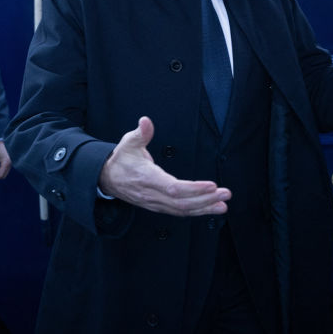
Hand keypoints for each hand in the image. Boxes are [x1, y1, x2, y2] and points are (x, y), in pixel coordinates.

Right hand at [99, 117, 231, 216]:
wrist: (106, 179)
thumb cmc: (121, 160)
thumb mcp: (128, 142)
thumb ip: (141, 133)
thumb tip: (145, 121)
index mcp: (146, 178)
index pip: (173, 188)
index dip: (194, 189)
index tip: (212, 185)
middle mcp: (152, 194)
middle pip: (181, 203)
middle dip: (205, 200)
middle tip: (226, 194)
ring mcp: (155, 203)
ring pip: (182, 210)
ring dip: (204, 208)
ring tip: (223, 204)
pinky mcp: (158, 207)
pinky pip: (179, 212)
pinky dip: (196, 211)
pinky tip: (210, 208)